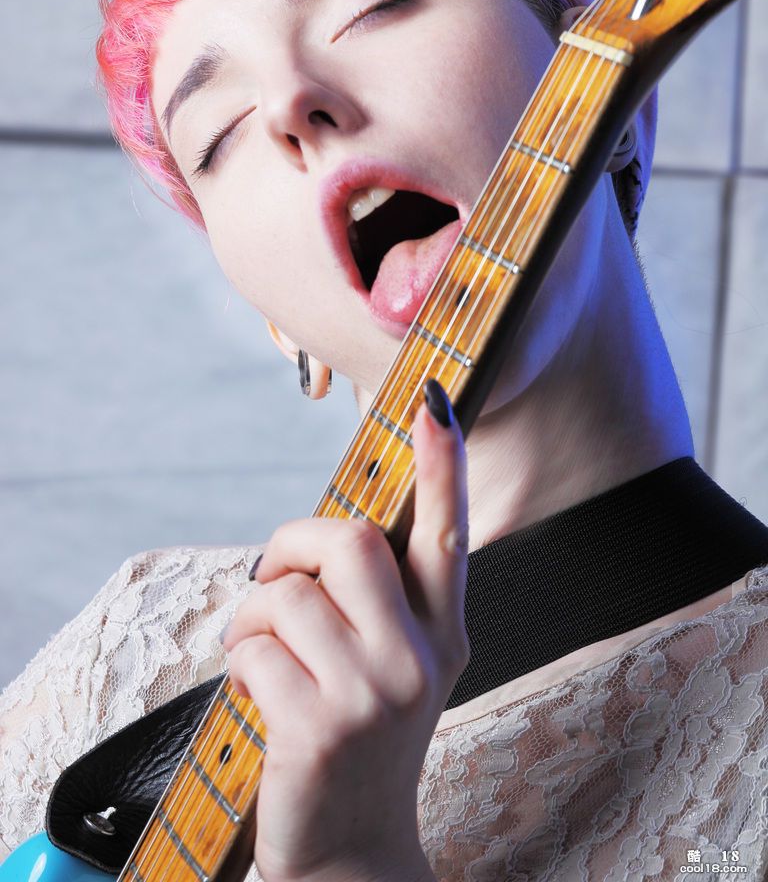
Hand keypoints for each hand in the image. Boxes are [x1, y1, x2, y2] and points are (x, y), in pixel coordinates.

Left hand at [222, 380, 468, 881]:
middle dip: (295, 544)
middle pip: (351, 539)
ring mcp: (373, 694)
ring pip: (289, 594)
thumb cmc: (357, 740)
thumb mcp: (392, 668)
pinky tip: (256, 693)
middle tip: (277, 575)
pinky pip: (255, 647)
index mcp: (443, 633)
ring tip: (262, 653)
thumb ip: (378, 600)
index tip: (437, 403)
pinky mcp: (319, 727)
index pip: (447, 533)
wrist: (351, 849)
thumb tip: (333, 531)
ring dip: (253, 615)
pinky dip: (239, 661)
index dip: (443, 464)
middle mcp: (419, 657)